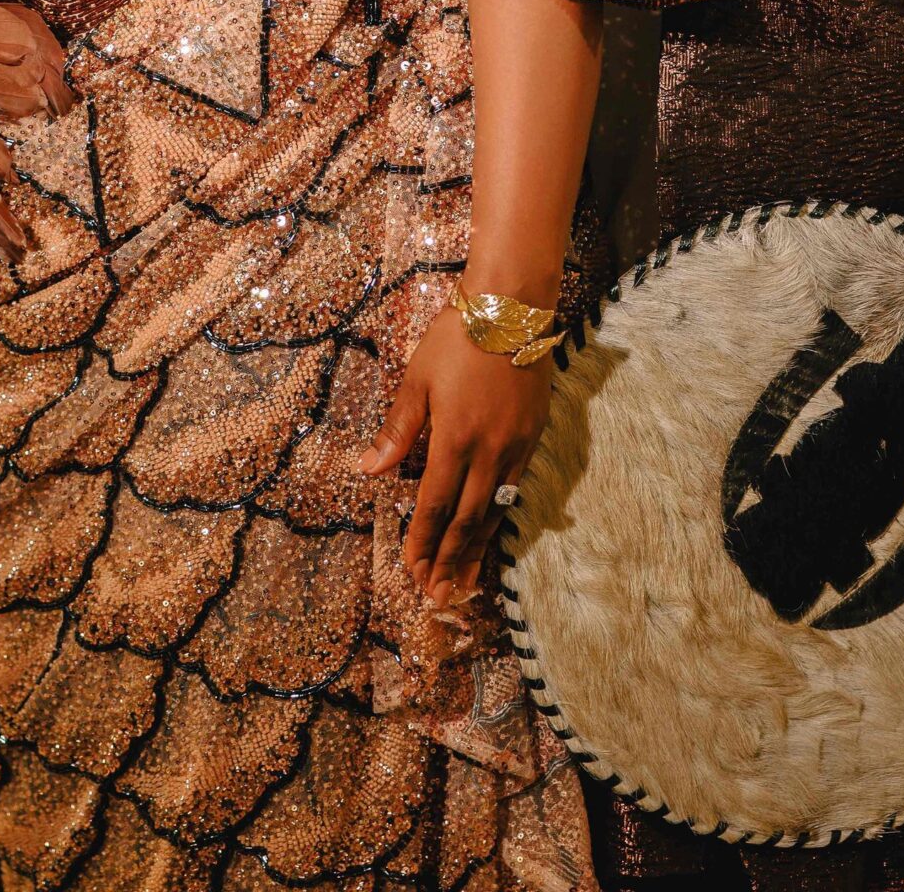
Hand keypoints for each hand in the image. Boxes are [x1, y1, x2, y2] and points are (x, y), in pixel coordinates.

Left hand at [357, 305, 549, 604]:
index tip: (412, 572)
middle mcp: (488, 452)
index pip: (435, 506)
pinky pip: (515, 489)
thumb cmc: (457, 337)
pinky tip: (491, 531)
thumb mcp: (418, 378)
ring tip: (465, 583)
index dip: (423, 543)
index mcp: (454, 439)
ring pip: (495, 511)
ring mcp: (516, 447)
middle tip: (438, 596)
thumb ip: (398, 429)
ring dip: (478, 550)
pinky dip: (500, 518)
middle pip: (467, 521)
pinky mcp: (534, 436)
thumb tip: (369, 470)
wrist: (512, 307)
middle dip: (450, 562)